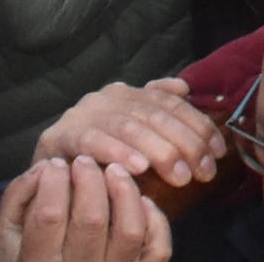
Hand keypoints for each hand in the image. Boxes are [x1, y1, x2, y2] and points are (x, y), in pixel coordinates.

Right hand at [0, 155, 171, 261]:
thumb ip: (16, 198)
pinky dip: (153, 218)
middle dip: (89, 179)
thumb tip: (44, 167)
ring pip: (129, 230)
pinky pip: (157, 248)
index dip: (53, 181)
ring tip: (113, 169)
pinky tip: (139, 200)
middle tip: (83, 161)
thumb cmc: (25, 252)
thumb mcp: (5, 233)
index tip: (55, 164)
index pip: (48, 216)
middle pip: (91, 220)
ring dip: (124, 191)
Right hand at [35, 79, 222, 188]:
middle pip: (155, 116)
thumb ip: (156, 107)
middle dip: (185, 144)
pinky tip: (138, 168)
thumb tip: (184, 88)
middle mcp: (107, 97)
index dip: (199, 126)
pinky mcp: (60, 135)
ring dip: (159, 151)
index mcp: (128, 93)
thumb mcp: (130, 129)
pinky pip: (93, 142)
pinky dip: (118, 152)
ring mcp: (83, 114)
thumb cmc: (96, 151)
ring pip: (130, 128)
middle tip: (202, 172)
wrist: (45, 167)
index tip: (218, 152)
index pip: (172, 105)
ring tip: (179, 175)